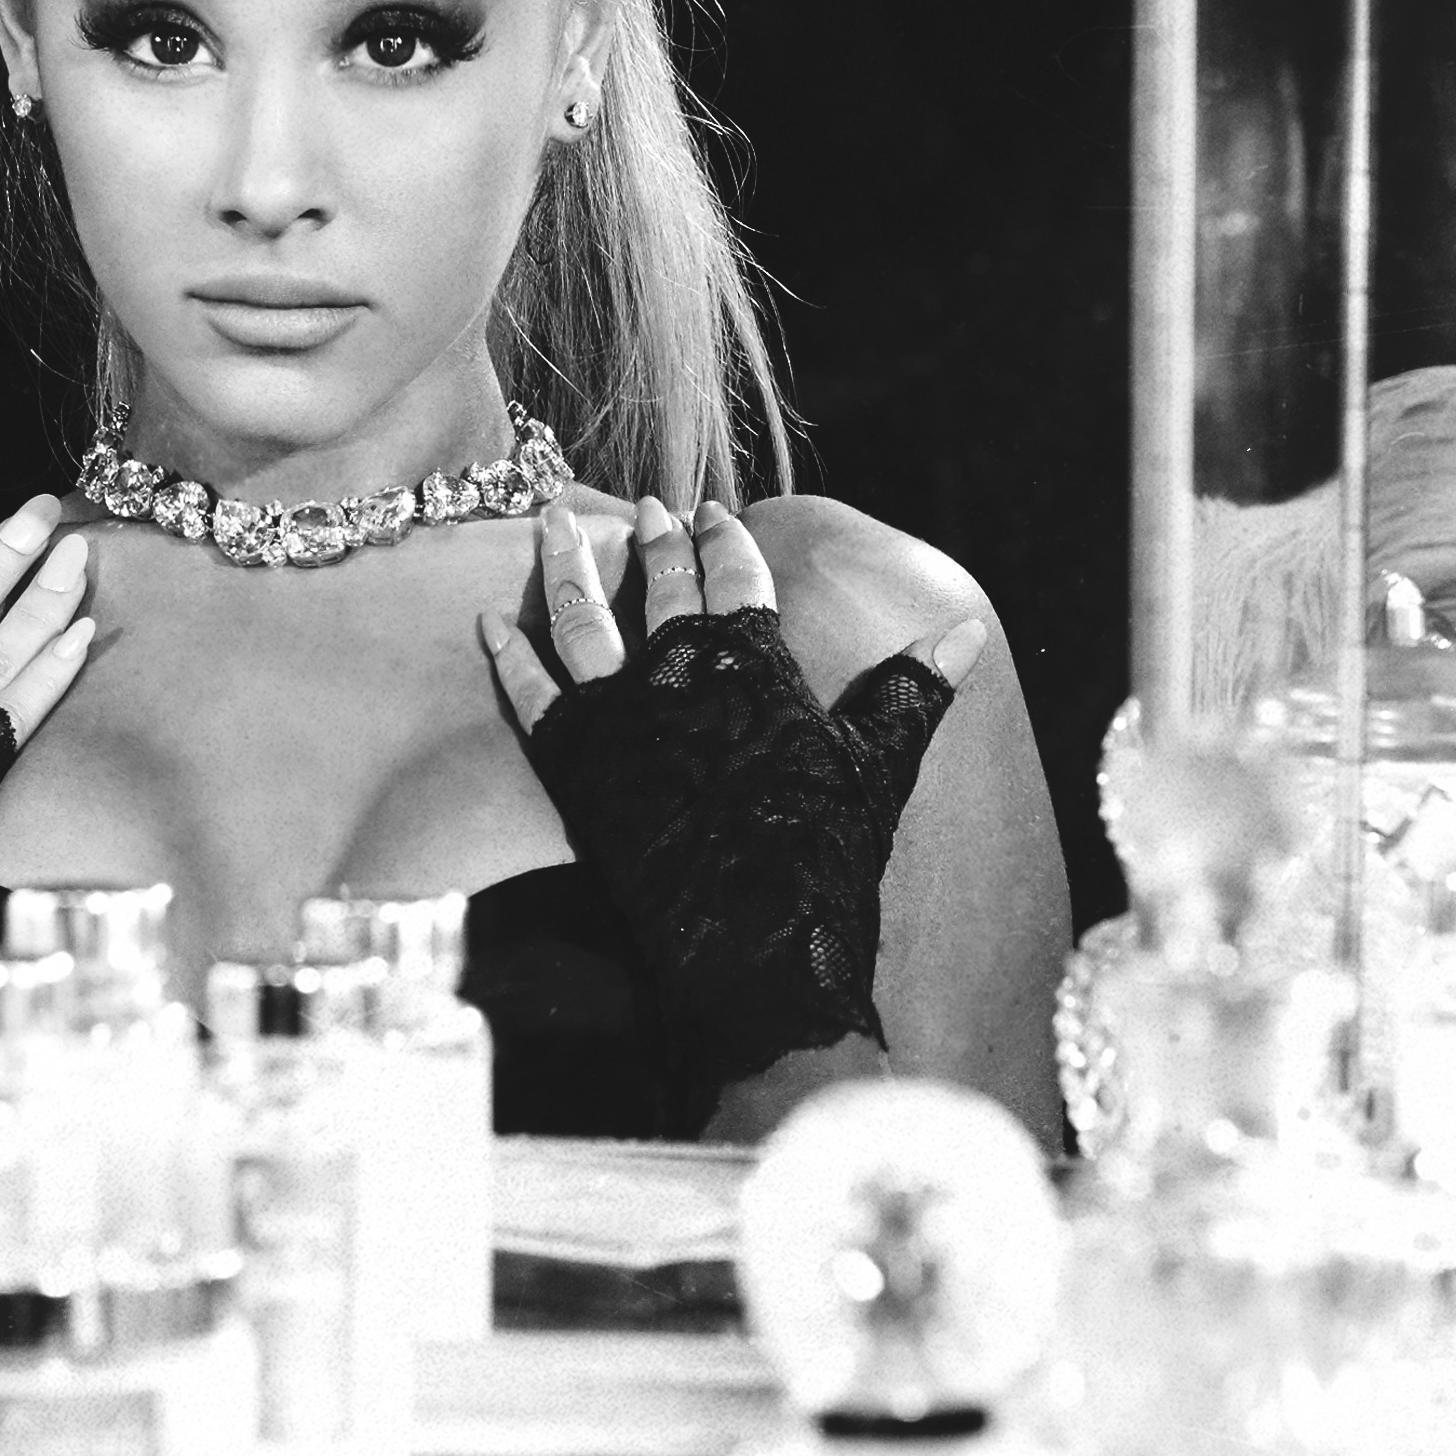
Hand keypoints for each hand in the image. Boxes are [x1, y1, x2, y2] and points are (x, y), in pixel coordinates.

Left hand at [480, 494, 986, 1129]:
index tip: (711, 513)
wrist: (758, 947)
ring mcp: (618, 713)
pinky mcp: (571, 763)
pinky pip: (527, 693)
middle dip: (653, 539)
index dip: (724, 540)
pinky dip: (506, 655)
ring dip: (565, 563)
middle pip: (658, 583)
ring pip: (579, 616)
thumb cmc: (827, 859)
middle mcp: (680, 670)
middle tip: (646, 508)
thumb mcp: (878, 766)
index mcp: (755, 661)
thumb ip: (912, 689)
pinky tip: (490, 623)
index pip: (736, 575)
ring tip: (550, 523)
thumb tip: (965, 631)